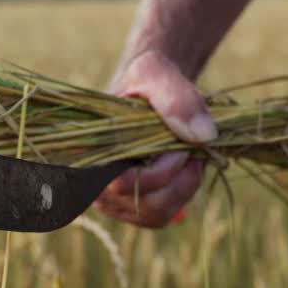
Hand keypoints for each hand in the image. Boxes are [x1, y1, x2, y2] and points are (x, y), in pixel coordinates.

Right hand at [94, 51, 216, 227]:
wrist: (147, 93)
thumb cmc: (142, 82)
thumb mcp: (155, 73)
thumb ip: (175, 97)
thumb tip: (203, 136)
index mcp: (84, 155)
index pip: (118, 185)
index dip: (155, 171)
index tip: (176, 144)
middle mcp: (92, 187)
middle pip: (142, 202)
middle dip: (175, 173)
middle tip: (186, 143)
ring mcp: (114, 204)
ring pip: (156, 212)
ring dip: (183, 182)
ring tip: (187, 151)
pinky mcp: (135, 210)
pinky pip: (164, 214)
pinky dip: (183, 190)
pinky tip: (184, 165)